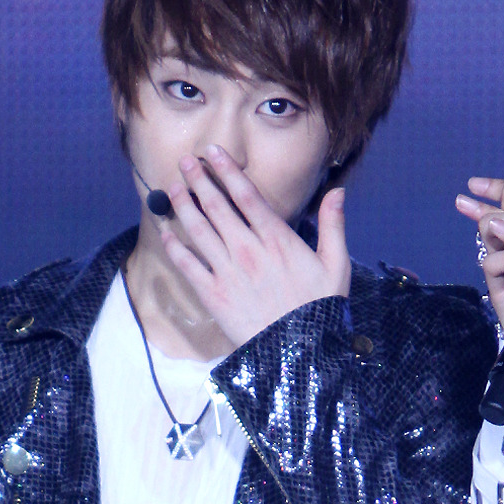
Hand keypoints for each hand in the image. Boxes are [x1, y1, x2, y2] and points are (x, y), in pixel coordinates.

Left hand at [158, 144, 350, 348]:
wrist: (298, 351)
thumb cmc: (319, 308)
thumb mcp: (336, 265)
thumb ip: (333, 225)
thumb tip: (337, 191)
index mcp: (277, 239)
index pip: (246, 195)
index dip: (227, 170)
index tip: (212, 152)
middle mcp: (249, 250)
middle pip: (217, 206)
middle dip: (198, 180)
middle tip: (184, 162)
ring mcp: (229, 272)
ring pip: (199, 230)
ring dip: (183, 205)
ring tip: (172, 187)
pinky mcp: (214, 295)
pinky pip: (188, 266)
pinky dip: (175, 247)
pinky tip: (166, 232)